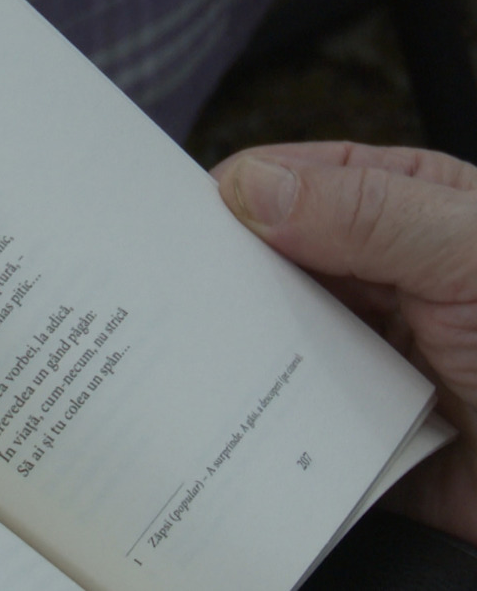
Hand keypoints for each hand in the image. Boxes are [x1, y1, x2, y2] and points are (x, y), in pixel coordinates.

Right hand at [212, 142, 476, 547]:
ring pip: (265, 340)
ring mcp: (359, 353)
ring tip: (177, 356)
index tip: (176, 222)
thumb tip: (254, 188)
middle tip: (164, 292)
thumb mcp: (470, 254)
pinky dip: (252, 420)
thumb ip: (370, 213)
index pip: (293, 182)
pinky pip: (283, 418)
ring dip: (230, 350)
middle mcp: (375, 278)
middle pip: (266, 263)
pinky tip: (223, 416)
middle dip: (220, 277)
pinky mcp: (350, 428)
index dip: (233, 196)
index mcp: (403, 210)